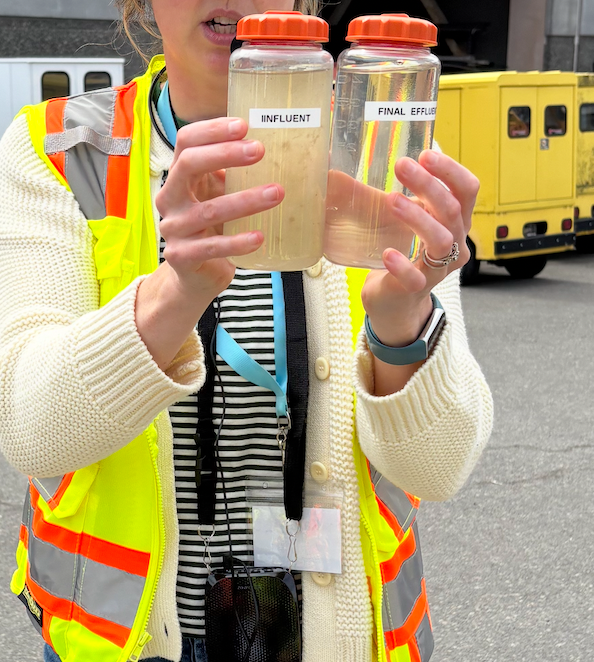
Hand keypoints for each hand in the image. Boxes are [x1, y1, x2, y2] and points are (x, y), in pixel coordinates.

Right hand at [136, 117, 283, 370]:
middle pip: (189, 164)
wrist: (195, 275)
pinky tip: (259, 236)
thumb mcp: (217, 197)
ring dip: (246, 200)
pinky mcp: (182, 256)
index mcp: (180, 178)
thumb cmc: (212, 230)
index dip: (212, 130)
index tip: (244, 125)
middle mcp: (170, 198)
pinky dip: (238, 241)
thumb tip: (276, 147)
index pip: (185, 141)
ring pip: (209, 210)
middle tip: (260, 151)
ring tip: (277, 193)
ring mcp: (174, 228)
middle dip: (226, 153)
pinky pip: (212, 247)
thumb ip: (231, 176)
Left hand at [361, 150, 478, 347]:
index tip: (425, 154)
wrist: (394, 301)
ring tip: (391, 200)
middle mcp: (454, 244)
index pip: (467, 190)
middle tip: (402, 166)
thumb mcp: (398, 222)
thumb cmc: (401, 254)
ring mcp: (438, 269)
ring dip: (417, 217)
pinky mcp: (417, 289)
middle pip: (453, 210)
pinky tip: (386, 253)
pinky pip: (415, 277)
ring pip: (440, 240)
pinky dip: (401, 265)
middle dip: (429, 184)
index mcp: (454, 222)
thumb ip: (383, 196)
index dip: (451, 170)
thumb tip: (335, 170)